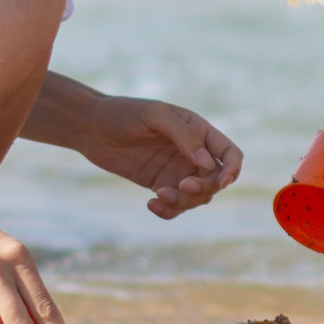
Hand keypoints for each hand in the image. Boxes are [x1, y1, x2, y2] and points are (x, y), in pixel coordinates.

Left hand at [72, 95, 242, 219]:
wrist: (90, 126)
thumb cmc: (123, 113)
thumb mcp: (155, 116)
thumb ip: (184, 135)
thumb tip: (207, 163)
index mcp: (199, 131)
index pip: (230, 154)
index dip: (232, 170)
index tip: (220, 182)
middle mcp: (192, 153)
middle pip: (215, 181)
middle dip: (203, 189)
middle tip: (180, 187)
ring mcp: (176, 171)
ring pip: (197, 198)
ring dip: (184, 202)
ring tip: (159, 196)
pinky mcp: (159, 185)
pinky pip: (175, 206)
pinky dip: (169, 211)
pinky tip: (150, 204)